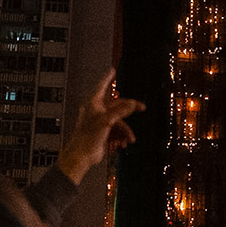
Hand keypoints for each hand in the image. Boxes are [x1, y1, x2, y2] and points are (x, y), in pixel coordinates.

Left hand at [57, 69, 143, 184]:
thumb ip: (120, 111)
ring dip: (125, 131)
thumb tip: (132, 103)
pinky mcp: (102, 133)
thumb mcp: (107, 120)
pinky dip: (121, 137)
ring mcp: (99, 123)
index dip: (107, 78)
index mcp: (93, 104)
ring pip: (118, 122)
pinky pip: (116, 132)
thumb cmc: (88, 137)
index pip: (102, 87)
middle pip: (116, 106)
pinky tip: (123, 144)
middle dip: (129, 110)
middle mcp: (96, 112)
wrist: (82, 156)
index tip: (112, 70)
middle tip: (142, 107)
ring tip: (130, 139)